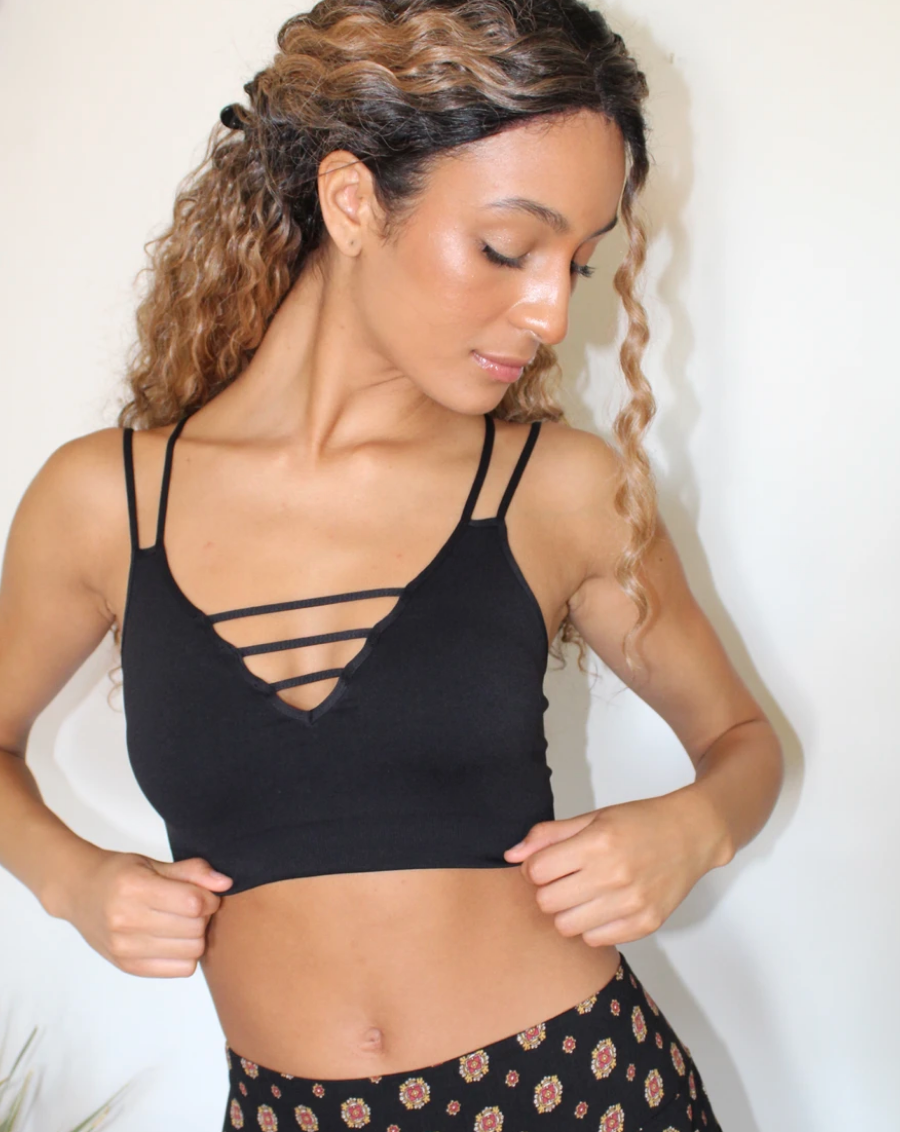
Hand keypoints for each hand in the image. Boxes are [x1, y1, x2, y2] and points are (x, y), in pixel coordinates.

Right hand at [52, 849, 232, 977]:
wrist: (79, 893)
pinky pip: (180, 970)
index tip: (205, 893)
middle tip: (193, 907)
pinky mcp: (128, 967)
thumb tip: (225, 883)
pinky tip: (174, 939)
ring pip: (191, 951)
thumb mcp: (154, 863)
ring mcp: (124, 948)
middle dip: (203, 916)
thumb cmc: (118, 874)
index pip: (192, 903)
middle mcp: (125, 921)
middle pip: (194, 928)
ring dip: (196, 936)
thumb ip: (191, 872)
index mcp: (133, 888)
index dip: (209, 897)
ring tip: (182, 922)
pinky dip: (185, 955)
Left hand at [503, 792, 714, 947]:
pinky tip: (604, 905)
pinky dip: (592, 926)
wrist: (692, 834)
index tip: (546, 863)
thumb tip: (512, 855)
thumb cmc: (641, 822)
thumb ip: (549, 836)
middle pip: (547, 902)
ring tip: (583, 893)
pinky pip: (595, 940)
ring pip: (566, 927)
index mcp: (598, 843)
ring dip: (567, 911)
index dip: (534, 868)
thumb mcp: (593, 818)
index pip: (537, 872)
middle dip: (548, 890)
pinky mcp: (645, 924)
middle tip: (564, 878)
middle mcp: (615, 876)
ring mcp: (632, 904)